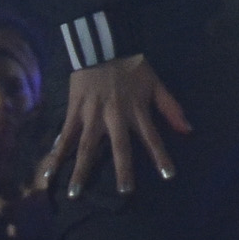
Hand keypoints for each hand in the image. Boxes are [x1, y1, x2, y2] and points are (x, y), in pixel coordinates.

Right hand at [44, 54, 189, 198]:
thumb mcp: (155, 83)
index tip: (169, 176)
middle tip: (125, 193)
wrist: (103, 45)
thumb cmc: (131, 67)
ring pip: (87, 145)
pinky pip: (66, 133)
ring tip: (74, 193)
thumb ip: (170, 107)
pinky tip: (50, 170)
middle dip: (123, 169)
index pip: (152, 137)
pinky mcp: (75, 109)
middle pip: (120, 146)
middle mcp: (115, 115)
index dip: (161, 156)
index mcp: (137, 110)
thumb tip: (188, 129)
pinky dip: (57, 152)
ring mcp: (93, 114)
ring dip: (81, 170)